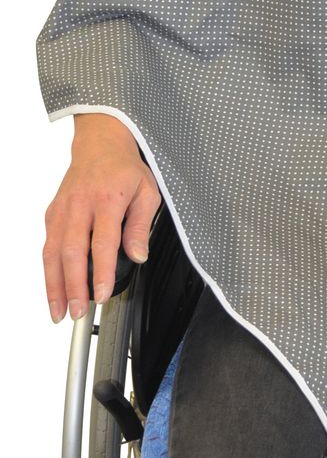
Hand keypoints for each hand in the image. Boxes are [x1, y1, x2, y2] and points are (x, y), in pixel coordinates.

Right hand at [42, 114, 161, 322]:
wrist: (100, 144)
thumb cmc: (125, 169)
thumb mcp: (147, 192)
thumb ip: (140, 226)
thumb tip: (138, 256)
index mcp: (107, 199)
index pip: (102, 242)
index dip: (101, 272)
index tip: (101, 295)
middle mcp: (80, 205)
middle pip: (71, 252)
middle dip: (72, 287)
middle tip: (78, 313)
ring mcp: (62, 210)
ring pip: (53, 253)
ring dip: (54, 285)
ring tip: (59, 311)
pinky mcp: (52, 214)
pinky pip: (48, 246)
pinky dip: (48, 271)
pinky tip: (54, 288)